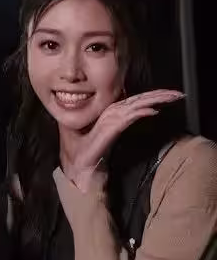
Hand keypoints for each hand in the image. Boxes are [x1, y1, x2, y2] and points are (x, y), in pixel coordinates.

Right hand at [63, 89, 183, 189]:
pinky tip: (154, 111)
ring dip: (155, 100)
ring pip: (136, 105)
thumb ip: (122, 122)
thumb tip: (143, 113)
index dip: (153, 95)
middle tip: (178, 93)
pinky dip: (141, 112)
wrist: (81, 166)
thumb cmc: (93, 152)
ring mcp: (110, 119)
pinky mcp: (110, 128)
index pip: (136, 100)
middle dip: (160, 94)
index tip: (171, 95)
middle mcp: (111, 112)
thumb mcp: (111, 134)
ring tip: (172, 97)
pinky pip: (128, 118)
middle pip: (139, 99)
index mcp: (111, 112)